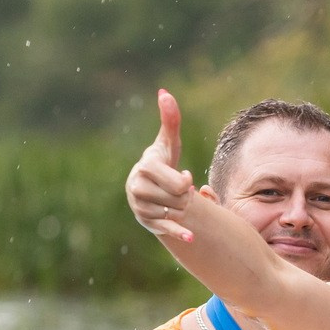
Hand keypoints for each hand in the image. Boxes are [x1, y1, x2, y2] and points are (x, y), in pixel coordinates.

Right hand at [127, 90, 199, 249]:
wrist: (151, 185)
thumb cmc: (164, 160)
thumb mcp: (169, 142)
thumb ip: (170, 119)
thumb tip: (165, 92)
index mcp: (145, 168)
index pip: (176, 182)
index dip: (184, 181)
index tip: (184, 177)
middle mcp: (138, 188)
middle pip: (178, 198)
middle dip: (185, 195)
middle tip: (181, 190)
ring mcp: (140, 206)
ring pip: (176, 212)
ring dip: (183, 208)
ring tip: (176, 200)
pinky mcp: (146, 222)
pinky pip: (165, 228)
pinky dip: (178, 232)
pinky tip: (191, 237)